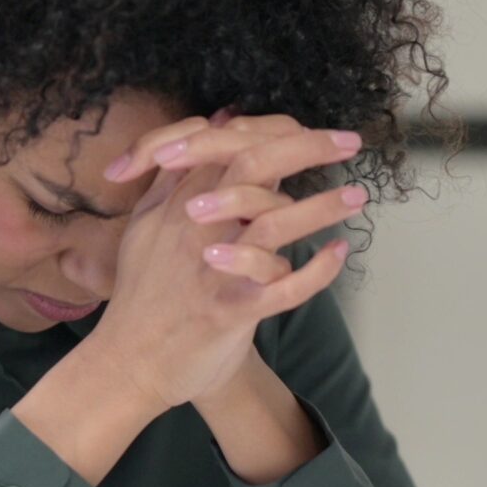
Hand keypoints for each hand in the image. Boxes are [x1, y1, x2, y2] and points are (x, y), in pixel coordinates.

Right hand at [83, 111, 358, 408]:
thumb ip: (179, 174)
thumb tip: (216, 123)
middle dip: (307, 149)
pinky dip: (316, 270)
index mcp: (176, 202)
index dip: (275, 130)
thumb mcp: (148, 223)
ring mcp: (211, 270)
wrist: (129, 363)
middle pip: (252, 167)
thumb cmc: (146, 292)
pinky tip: (338, 254)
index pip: (228, 143)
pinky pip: (282, 288)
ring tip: (357, 196)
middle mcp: (194, 228)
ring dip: (321, 207)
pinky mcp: (228, 311)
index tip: (316, 130)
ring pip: (272, 224)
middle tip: (350, 143)